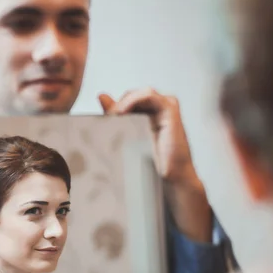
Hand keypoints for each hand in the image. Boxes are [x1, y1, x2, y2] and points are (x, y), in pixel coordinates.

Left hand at [99, 88, 211, 241]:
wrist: (171, 178)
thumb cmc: (152, 162)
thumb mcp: (129, 135)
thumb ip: (117, 115)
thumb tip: (101, 95)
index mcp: (151, 112)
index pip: (129, 100)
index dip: (115, 106)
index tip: (105, 119)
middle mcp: (160, 107)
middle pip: (133, 95)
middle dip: (118, 105)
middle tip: (107, 119)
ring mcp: (167, 106)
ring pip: (141, 93)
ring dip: (124, 102)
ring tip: (114, 116)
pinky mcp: (171, 109)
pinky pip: (149, 95)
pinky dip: (134, 100)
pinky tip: (123, 111)